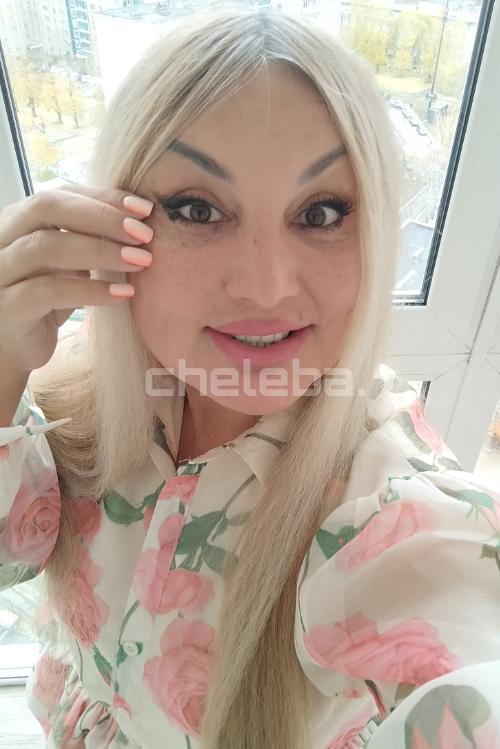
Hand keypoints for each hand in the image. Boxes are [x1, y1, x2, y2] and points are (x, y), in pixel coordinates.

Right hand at [0, 183, 154, 373]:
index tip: (145, 210)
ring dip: (101, 251)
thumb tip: (140, 221)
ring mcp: (0, 272)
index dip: (103, 198)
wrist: (12, 348)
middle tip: (144, 235)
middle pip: (47, 208)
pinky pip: (48, 291)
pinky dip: (90, 290)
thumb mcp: (67, 263)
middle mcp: (1, 239)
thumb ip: (88, 238)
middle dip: (102, 217)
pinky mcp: (8, 307)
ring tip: (140, 261)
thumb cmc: (45, 301)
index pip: (60, 193)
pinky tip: (122, 294)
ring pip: (46, 247)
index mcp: (17, 220)